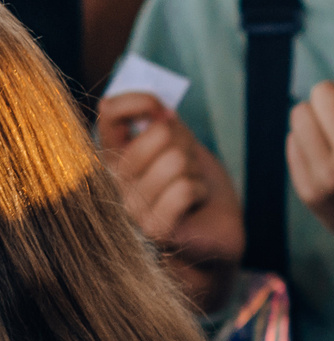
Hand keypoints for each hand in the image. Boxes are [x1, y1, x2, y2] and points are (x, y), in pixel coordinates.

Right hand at [98, 91, 243, 311]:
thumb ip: (163, 124)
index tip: (163, 111)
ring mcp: (127, 206)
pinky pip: (183, 187)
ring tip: (190, 190)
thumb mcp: (181, 147)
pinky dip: (200, 190)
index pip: (110, 111)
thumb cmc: (197, 192)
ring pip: (177, 160)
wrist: (214, 239)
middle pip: (161, 133)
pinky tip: (194, 205)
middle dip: (188, 147)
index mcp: (111, 156)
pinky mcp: (152, 228)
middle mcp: (110, 180)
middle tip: (188, 169)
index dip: (142, 101)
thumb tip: (161, 111)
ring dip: (196, 173)